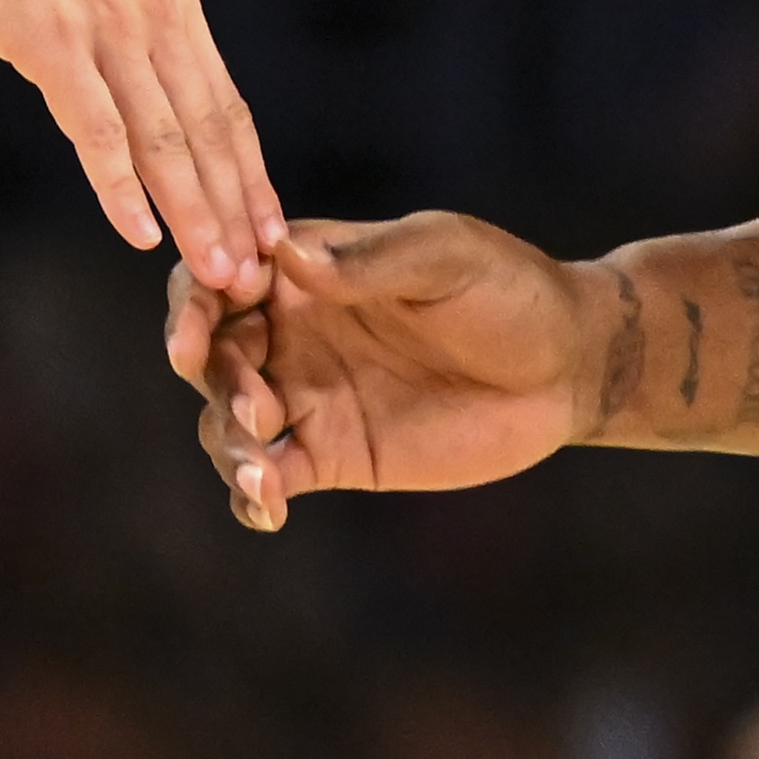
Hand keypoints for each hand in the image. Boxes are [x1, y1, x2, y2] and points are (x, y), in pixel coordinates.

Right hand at [0, 0, 283, 299]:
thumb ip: (130, 39)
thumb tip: (151, 100)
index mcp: (173, 6)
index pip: (228, 109)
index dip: (252, 178)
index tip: (272, 238)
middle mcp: (154, 17)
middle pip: (208, 132)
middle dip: (235, 211)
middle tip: (254, 279)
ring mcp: (105, 28)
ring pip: (164, 138)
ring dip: (192, 211)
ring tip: (214, 271)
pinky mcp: (52, 41)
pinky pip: (96, 127)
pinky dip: (120, 186)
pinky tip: (137, 232)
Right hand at [166, 217, 598, 530]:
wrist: (566, 367)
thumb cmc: (508, 290)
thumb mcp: (445, 258)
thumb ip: (368, 263)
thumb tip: (284, 251)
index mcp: (304, 269)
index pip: (217, 277)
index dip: (193, 302)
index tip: (199, 334)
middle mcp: (291, 330)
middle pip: (212, 354)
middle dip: (216, 382)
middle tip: (259, 407)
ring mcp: (307, 395)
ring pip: (227, 421)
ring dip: (229, 445)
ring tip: (264, 470)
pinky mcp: (330, 456)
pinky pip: (269, 477)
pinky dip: (252, 495)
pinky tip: (267, 508)